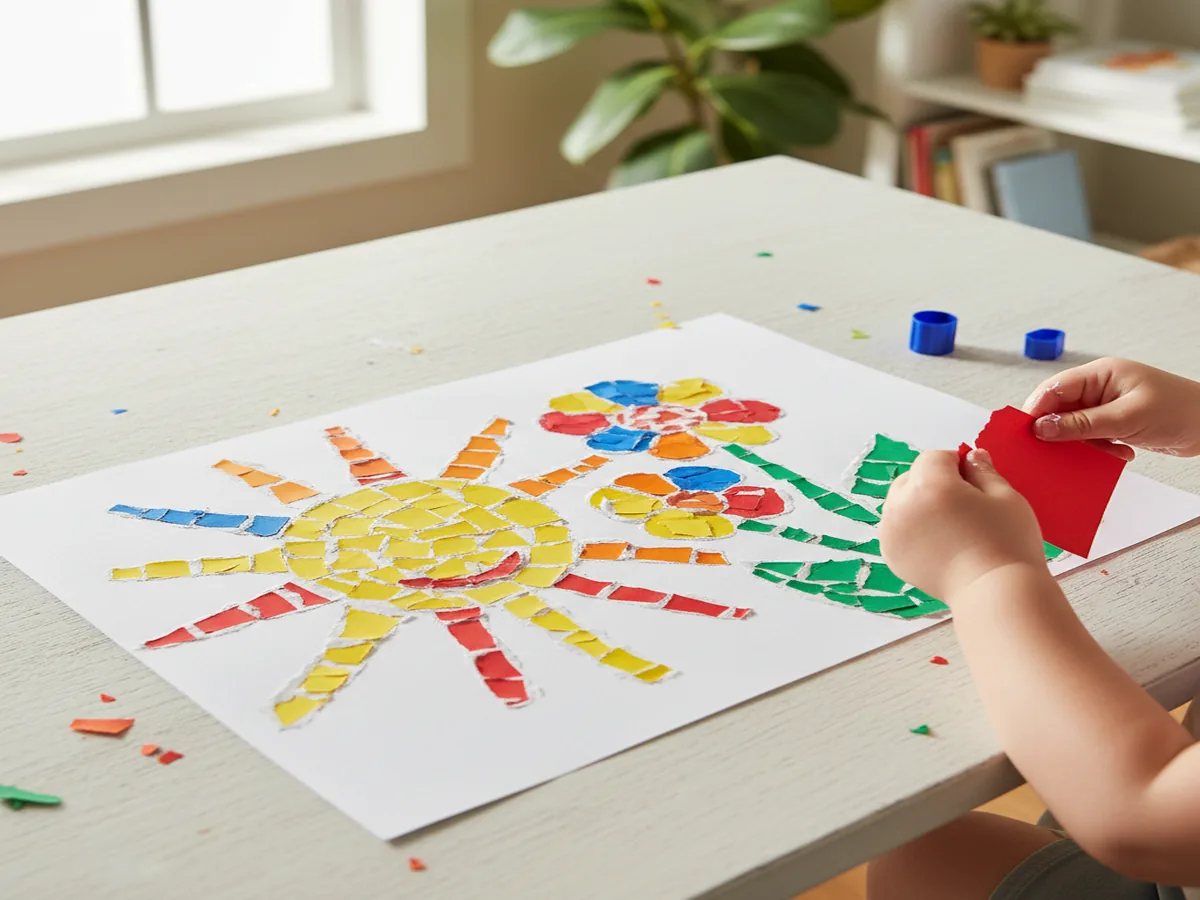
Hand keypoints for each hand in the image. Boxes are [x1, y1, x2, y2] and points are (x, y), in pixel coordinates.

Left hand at [880, 449, 1048, 602]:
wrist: (996, 594)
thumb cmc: (1007, 543)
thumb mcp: (1005, 497)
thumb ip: (982, 471)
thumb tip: (970, 456)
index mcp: (930, 486)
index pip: (933, 458)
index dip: (955, 464)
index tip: (973, 481)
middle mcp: (902, 506)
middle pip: (910, 477)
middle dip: (932, 482)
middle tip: (962, 504)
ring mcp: (891, 532)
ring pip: (898, 502)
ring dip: (918, 504)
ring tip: (949, 524)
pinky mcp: (891, 555)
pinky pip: (895, 528)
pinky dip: (910, 527)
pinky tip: (937, 541)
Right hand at [1023, 358, 1199, 457]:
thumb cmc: (1180, 410)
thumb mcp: (1127, 418)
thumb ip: (1082, 424)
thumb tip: (1043, 428)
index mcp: (1100, 374)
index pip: (1054, 388)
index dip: (1036, 410)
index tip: (1027, 435)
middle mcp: (1100, 387)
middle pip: (1060, 408)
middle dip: (1057, 431)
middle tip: (1053, 452)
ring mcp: (1107, 405)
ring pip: (1075, 426)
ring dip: (1082, 444)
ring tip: (1101, 453)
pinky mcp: (1116, 422)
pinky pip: (1092, 436)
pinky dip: (1099, 449)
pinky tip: (1118, 453)